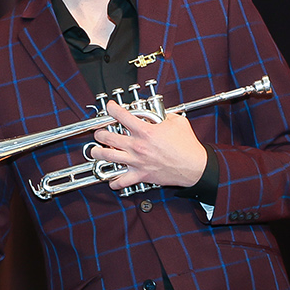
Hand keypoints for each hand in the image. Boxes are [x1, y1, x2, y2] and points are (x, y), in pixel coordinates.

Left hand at [89, 102, 209, 189]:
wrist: (194, 166)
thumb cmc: (187, 146)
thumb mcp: (177, 122)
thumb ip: (165, 115)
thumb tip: (159, 114)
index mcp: (145, 131)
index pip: (121, 115)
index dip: (112, 108)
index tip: (110, 107)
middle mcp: (137, 146)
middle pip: (107, 137)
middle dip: (99, 133)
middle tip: (99, 133)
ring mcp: (136, 161)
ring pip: (108, 157)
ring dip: (97, 153)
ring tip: (95, 151)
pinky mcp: (140, 175)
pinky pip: (121, 181)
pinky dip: (114, 182)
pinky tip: (111, 180)